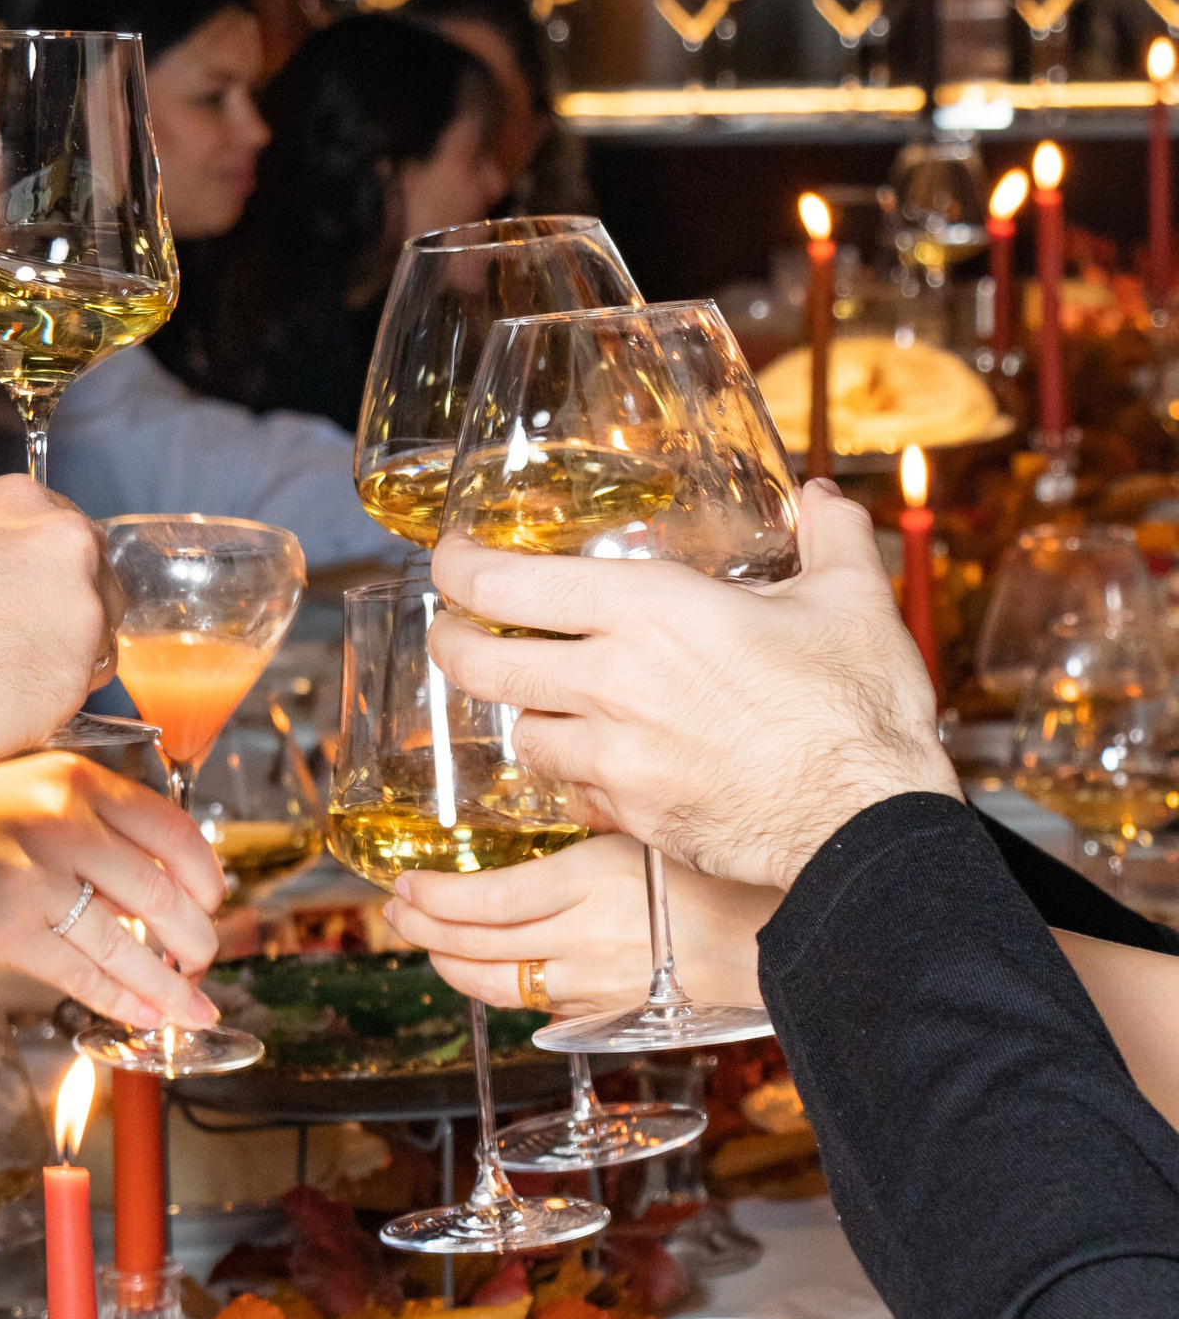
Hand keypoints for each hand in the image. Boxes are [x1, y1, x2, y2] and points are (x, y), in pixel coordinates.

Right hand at [0, 476, 121, 769]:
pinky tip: (6, 699)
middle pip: (100, 585)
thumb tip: (7, 549)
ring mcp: (81, 610)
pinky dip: (55, 699)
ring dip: (67, 659)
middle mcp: (68, 546)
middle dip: (69, 616)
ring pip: (100, 639)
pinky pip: (83, 688)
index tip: (31, 603)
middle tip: (16, 646)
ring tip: (3, 675)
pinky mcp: (80, 673)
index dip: (54, 578)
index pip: (75, 539)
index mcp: (28, 504)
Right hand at [0, 751, 224, 1027]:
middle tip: (205, 961)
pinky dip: (122, 999)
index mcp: (79, 782)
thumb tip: (166, 882)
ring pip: (128, 945)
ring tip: (192, 1007)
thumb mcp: (33, 792)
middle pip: (163, 894)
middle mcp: (64, 824)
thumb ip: (94, 823)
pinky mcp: (10, 931)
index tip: (214, 904)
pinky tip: (144, 1013)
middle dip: (196, 940)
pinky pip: (84, 974)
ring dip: (169, 985)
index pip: (175, 832)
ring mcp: (37, 879)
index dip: (207, 878)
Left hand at [385, 831, 778, 1010]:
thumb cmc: (726, 870)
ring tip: (423, 943)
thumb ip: (597, 818)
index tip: (406, 885)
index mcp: (586, 884)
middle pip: (478, 948)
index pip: (485, 902)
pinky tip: (482, 971)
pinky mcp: (608, 1011)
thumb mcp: (650, 827)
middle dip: (425, 932)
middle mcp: (579, 941)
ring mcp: (591, 984)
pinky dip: (498, 987)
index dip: (434, 900)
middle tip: (396, 912)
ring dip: (450, 965)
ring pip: (498, 986)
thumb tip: (563, 791)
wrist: (776, 939)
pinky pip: (536, 1004)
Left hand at [428, 481, 961, 892]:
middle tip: (454, 631)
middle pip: (482, 665)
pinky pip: (572, 790)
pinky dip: (575, 774)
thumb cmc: (858, 710)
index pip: (507, 585)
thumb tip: (823, 496)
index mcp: (650, 613)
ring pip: (524, 732)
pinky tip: (600, 760)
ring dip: (526, 712)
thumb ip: (831, 537)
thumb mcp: (853, 601)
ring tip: (543, 698)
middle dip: (453, 643)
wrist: (867, 822)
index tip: (453, 560)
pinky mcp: (630, 814)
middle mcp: (613, 683)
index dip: (460, 569)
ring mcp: (615, 756)